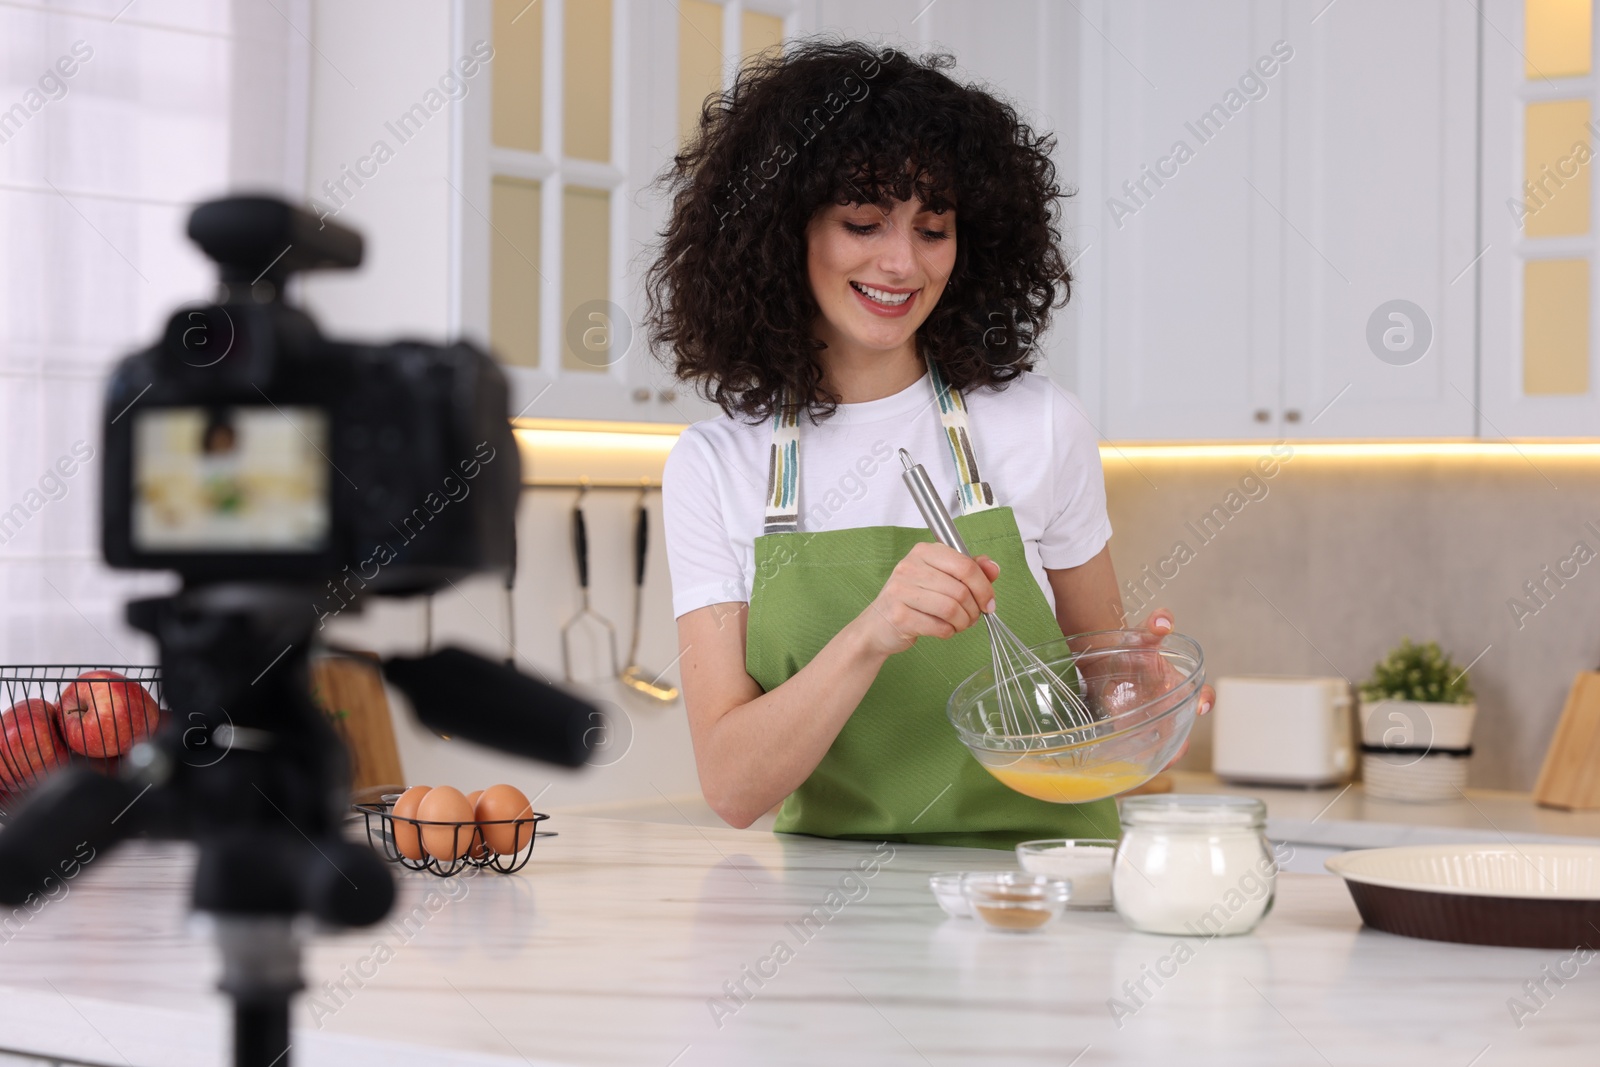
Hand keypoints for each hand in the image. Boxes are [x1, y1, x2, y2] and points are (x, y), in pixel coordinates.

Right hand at [853, 542, 999, 658]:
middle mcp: (910, 567)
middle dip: (974, 610)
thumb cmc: (913, 600)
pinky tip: (943, 630)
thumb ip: (969, 571)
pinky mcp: (899, 615)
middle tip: (972, 617)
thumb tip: (994, 567)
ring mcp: (901, 590)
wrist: (877, 625)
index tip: (989, 602)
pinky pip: (939, 626)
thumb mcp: (941, 579)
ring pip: (951, 609)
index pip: (965, 565)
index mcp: (924, 552)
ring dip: (963, 622)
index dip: (984, 587)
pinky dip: (948, 632)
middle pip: (961, 590)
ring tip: (959, 624)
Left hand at [1140, 608, 1212, 771]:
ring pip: (1165, 744)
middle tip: (1174, 751)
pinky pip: (1143, 749)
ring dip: (1162, 755)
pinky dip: (1141, 758)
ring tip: (1153, 762)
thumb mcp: (1141, 636)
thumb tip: (1164, 620)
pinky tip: (1132, 764)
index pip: (1202, 695)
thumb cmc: (1130, 648)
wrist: (1103, 660)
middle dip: (1181, 742)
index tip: (1202, 706)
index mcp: (1178, 684)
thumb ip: (1154, 626)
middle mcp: (1170, 705)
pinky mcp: (1133, 731)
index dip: (1206, 700)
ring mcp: (1153, 720)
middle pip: (1184, 729)